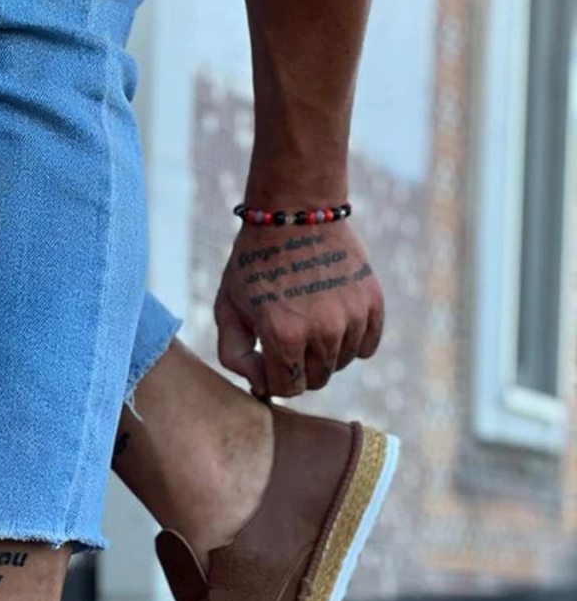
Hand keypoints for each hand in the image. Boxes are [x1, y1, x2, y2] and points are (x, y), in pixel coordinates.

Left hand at [214, 217, 384, 398]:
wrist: (295, 212)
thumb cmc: (255, 262)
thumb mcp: (227, 308)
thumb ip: (235, 356)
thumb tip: (261, 387)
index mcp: (284, 335)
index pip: (287, 388)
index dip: (273, 379)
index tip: (267, 357)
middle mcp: (323, 331)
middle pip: (317, 380)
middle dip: (298, 368)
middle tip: (287, 339)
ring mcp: (352, 316)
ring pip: (341, 364)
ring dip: (324, 353)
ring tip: (308, 322)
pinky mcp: (373, 302)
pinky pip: (367, 347)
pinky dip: (352, 342)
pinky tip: (333, 322)